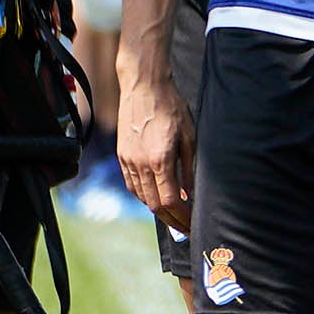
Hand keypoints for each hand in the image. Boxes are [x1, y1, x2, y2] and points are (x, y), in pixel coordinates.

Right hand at [120, 77, 195, 232]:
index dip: (181, 218)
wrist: (144, 87)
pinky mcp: (122, 154)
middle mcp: (140, 163)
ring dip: (157, 209)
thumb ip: (189, 170)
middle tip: (185, 227)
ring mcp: (127, 160)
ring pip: (141, 196)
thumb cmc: (172, 108)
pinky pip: (131, 184)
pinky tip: (155, 196)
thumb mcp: (190, 138)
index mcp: (160, 160)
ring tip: (173, 214)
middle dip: (170, 220)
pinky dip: (144, 195)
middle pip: (153, 205)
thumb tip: (189, 195)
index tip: (192, 225)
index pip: (170, 202)